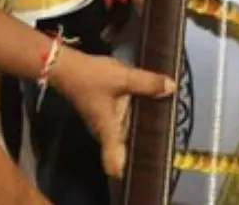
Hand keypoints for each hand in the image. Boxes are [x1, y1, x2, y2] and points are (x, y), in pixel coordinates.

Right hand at [50, 49, 174, 177]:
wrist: (66, 66)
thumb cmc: (91, 77)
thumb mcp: (123, 77)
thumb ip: (148, 83)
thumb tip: (172, 88)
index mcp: (108, 131)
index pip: (113, 164)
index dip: (127, 172)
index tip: (146, 172)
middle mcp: (105, 131)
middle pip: (124, 149)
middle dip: (142, 149)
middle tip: (169, 146)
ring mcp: (103, 122)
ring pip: (125, 133)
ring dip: (141, 130)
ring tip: (167, 126)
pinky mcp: (104, 111)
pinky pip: (123, 119)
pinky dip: (135, 117)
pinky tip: (152, 107)